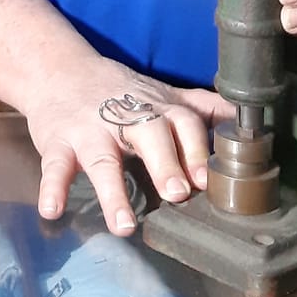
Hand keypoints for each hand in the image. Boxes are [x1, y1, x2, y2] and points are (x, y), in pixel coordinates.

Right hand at [23, 58, 231, 236]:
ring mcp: (88, 130)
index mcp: (154, 109)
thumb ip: (200, 107)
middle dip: (164, 163)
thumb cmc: (118, 91)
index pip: (182, 123)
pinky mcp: (56, 142)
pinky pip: (54, 165)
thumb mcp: (160, 95)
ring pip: (101, 159)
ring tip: (123, 225)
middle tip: (178, 193)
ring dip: (112, 192)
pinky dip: (51, 188)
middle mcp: (123, 117)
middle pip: (147, 136)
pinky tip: (52, 210)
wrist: (59, 70)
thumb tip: (244, 119)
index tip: (205, 180)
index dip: (195, 148)